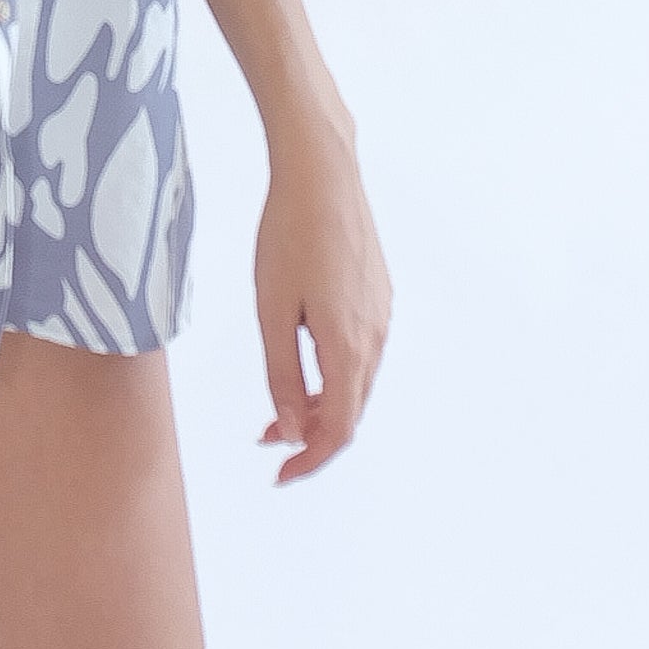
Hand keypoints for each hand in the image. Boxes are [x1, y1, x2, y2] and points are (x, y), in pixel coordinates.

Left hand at [253, 118, 391, 484]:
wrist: (322, 174)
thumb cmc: (288, 235)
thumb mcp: (272, 310)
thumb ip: (281, 374)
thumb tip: (288, 430)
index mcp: (349, 346)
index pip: (338, 428)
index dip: (310, 459)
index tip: (279, 475)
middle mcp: (375, 337)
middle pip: (350, 410)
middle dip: (310, 434)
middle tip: (266, 440)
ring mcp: (382, 314)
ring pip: (356, 381)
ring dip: (321, 402)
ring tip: (279, 404)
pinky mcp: (379, 294)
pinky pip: (361, 351)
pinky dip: (333, 371)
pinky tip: (305, 358)